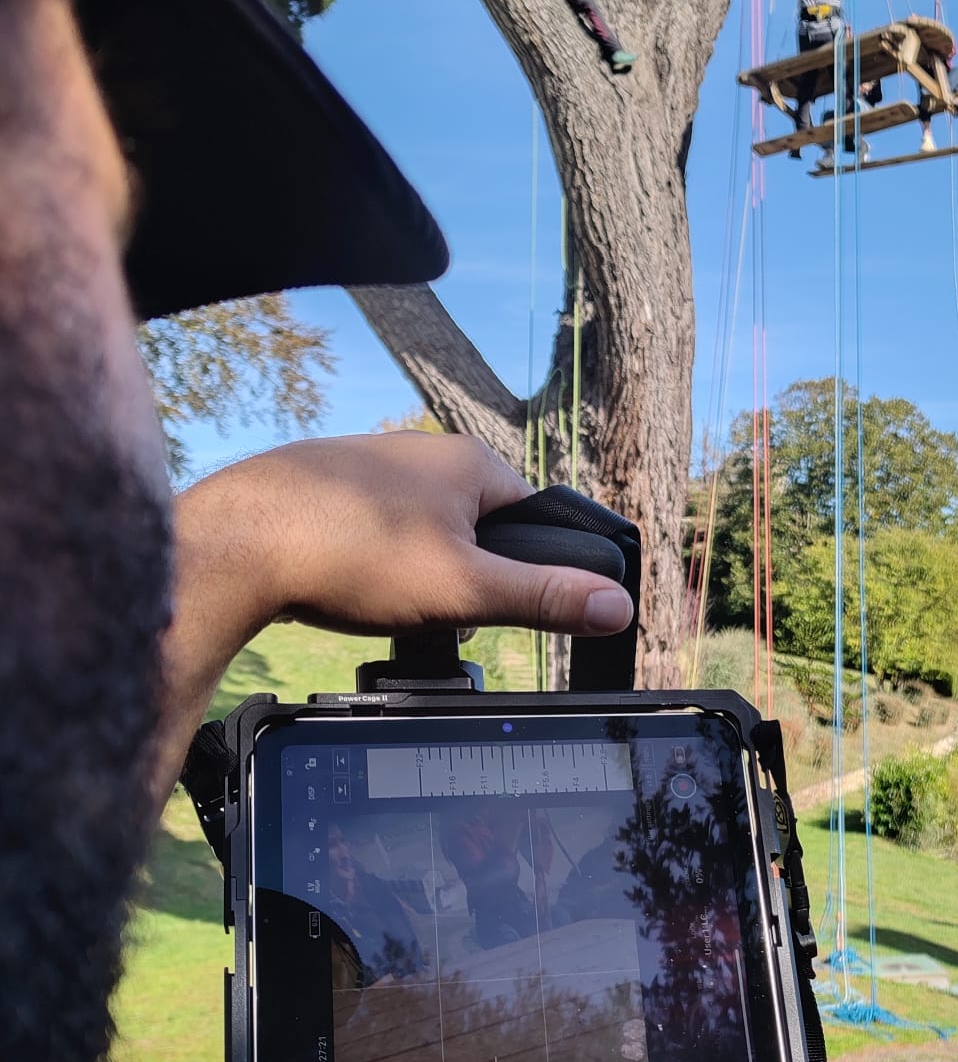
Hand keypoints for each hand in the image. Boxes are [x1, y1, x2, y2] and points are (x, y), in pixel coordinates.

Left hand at [180, 433, 631, 637]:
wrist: (236, 544)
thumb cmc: (349, 555)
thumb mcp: (465, 590)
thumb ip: (544, 597)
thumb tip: (618, 605)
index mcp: (469, 462)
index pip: (532, 518)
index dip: (521, 572)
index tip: (489, 605)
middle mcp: (421, 450)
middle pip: (476, 530)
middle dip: (463, 580)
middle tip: (431, 611)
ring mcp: (368, 465)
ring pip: (421, 535)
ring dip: (414, 576)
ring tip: (380, 600)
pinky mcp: (324, 488)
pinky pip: (370, 534)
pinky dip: (367, 566)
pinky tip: (343, 587)